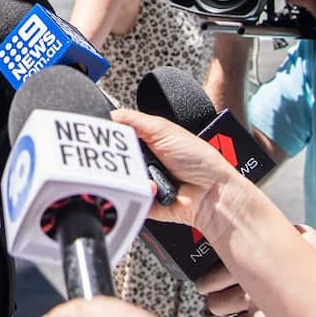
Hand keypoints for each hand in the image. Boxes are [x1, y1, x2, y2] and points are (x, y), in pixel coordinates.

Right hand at [110, 108, 254, 242]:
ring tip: (149, 172)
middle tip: (133, 155)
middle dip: (119, 156)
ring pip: (117, 178)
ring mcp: (141, 181)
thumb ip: (133, 119)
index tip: (102, 136)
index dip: (109, 135)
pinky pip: (128, 197)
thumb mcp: (163, 129)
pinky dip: (138, 192)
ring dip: (130, 175)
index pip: (117, 135)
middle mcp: (142, 160)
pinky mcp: (141, 201)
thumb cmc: (198, 159)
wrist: (212, 193)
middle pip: (113, 157)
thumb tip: (109, 115)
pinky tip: (153, 188)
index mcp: (145, 140)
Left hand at [196, 225, 315, 316]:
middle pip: (217, 306)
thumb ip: (272, 236)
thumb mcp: (296, 236)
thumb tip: (253, 225)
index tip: (206, 284)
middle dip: (220, 305)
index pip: (210, 279)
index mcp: (250, 266)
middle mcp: (252, 294)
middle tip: (223, 301)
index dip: (206, 283)